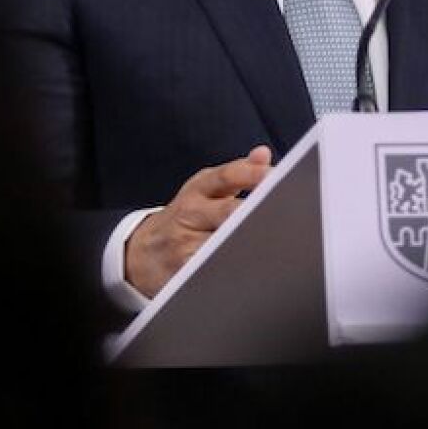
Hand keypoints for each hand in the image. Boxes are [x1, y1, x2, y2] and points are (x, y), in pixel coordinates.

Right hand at [124, 145, 272, 298]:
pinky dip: (233, 269)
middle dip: (255, 214)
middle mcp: (189, 214)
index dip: (253, 175)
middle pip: (227, 213)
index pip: (226, 176)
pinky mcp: (182, 274)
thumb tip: (264, 154)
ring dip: (248, 244)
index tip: (276, 177)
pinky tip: (254, 270)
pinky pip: (213, 272)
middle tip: (286, 215)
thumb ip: (238, 172)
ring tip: (277, 244)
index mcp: (198, 189)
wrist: (141, 251)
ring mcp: (184, 245)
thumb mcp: (205, 188)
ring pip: (222, 245)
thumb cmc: (185, 217)